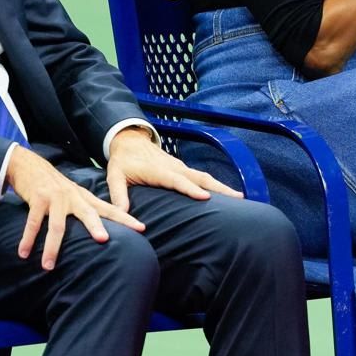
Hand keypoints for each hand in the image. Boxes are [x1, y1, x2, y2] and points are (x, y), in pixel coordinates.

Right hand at [5, 144, 142, 270]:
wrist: (30, 166)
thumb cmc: (56, 188)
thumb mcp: (75, 196)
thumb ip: (86, 211)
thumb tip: (103, 234)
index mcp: (86, 198)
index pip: (110, 209)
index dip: (126, 219)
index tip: (142, 229)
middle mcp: (74, 197)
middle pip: (88, 214)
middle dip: (96, 227)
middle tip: (103, 240)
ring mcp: (56, 198)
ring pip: (56, 225)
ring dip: (52, 247)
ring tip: (48, 267)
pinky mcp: (38, 199)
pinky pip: (33, 223)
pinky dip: (28, 239)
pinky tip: (24, 253)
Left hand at [105, 126, 242, 211]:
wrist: (129, 140)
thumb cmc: (123, 160)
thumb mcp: (115, 176)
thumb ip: (119, 195)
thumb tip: (122, 215)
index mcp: (158, 170)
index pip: (177, 180)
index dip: (190, 188)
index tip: (205, 197)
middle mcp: (174, 167)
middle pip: (200, 177)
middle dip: (219, 187)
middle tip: (238, 199)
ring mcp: (180, 167)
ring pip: (204, 177)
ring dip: (222, 186)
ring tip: (240, 199)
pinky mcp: (183, 169)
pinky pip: (201, 177)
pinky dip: (215, 185)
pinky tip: (225, 195)